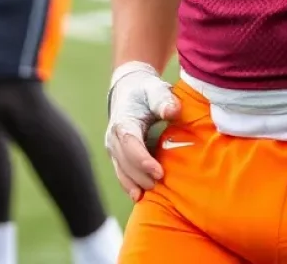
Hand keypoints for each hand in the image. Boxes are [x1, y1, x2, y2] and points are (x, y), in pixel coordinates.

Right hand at [105, 62, 180, 201]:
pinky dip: (129, 185)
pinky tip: (139, 196)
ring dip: (136, 183)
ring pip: (122, 171)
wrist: (128, 89)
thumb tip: (173, 111)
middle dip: (142, 176)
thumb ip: (164, 100)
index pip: (131, 146)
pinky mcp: (117, 155)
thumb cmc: (145, 90)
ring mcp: (113, 148)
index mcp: (123, 122)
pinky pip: (121, 173)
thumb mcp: (155, 89)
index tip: (160, 172)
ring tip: (153, 193)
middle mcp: (114, 138)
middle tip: (161, 184)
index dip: (143, 161)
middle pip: (125, 163)